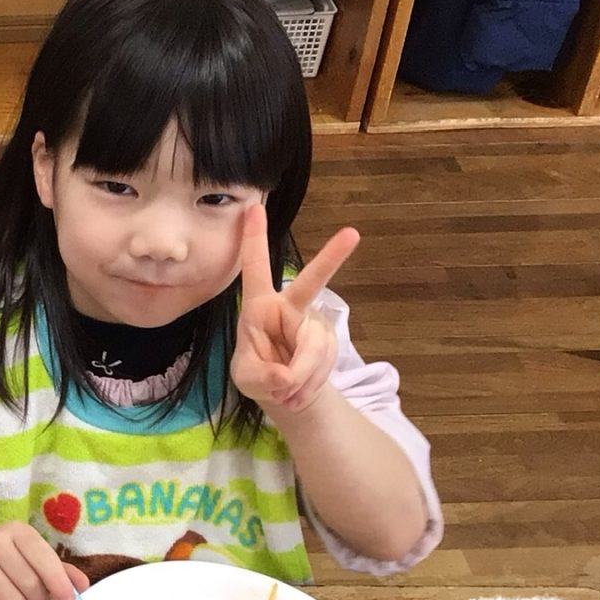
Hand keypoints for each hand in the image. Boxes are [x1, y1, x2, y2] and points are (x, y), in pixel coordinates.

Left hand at [231, 206, 359, 416]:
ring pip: (313, 345)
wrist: (286, 392)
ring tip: (285, 391)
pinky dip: (309, 383)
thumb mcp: (247, 379)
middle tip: (352, 234)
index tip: (254, 208)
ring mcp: (313, 322)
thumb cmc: (258, 374)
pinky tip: (297, 391)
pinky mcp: (329, 339)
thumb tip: (286, 376)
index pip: (255, 268)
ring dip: (300, 375)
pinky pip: (323, 362)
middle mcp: (289, 306)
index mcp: (259, 306)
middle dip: (331, 258)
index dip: (254, 239)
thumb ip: (261, 376)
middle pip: (312, 282)